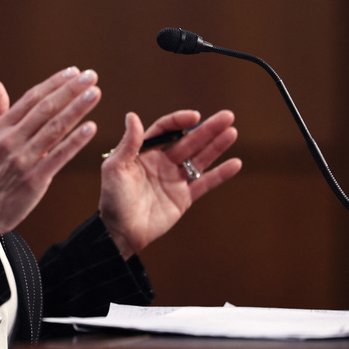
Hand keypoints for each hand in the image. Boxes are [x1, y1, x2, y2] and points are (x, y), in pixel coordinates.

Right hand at [0, 67, 100, 258]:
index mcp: (0, 128)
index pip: (31, 98)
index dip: (54, 83)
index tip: (73, 72)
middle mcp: (11, 140)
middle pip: (46, 109)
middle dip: (71, 90)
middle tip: (90, 77)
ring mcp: (23, 159)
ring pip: (55, 128)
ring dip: (77, 109)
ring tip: (94, 94)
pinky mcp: (35, 179)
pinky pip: (58, 156)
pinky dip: (75, 142)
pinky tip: (90, 129)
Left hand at [99, 110, 241, 258]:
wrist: (120, 233)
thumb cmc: (112, 199)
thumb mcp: (115, 168)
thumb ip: (128, 143)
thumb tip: (132, 115)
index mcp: (145, 153)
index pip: (166, 130)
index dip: (180, 121)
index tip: (195, 116)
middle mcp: (162, 163)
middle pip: (189, 141)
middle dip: (208, 129)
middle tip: (227, 116)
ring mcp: (174, 180)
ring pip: (200, 158)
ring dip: (216, 146)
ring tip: (232, 132)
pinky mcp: (183, 198)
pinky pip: (205, 183)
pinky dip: (220, 174)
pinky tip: (235, 163)